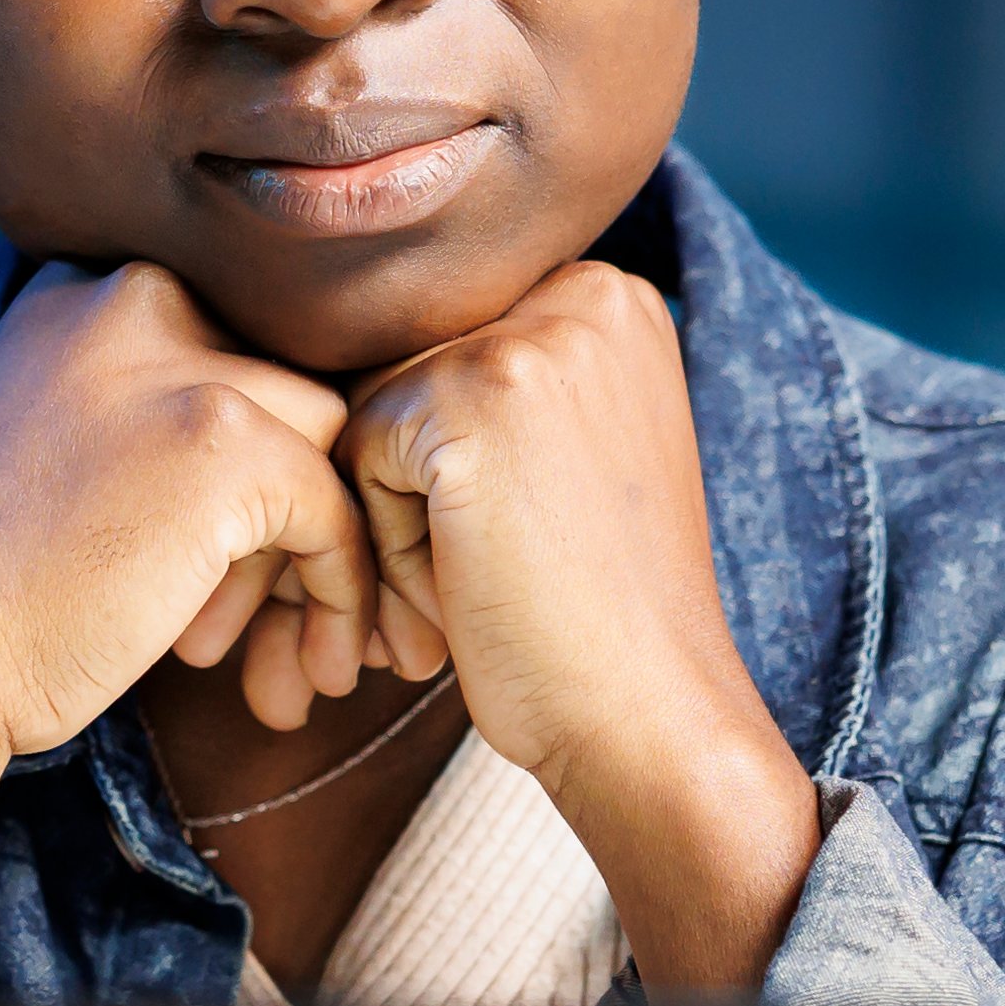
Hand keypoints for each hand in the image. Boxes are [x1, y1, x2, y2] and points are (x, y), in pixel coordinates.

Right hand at [0, 262, 377, 1005]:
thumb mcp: (46, 453)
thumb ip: (135, 418)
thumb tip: (278, 458)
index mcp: (78, 292)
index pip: (218, 345)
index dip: (227, 461)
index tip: (204, 559)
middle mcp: (132, 298)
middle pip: (276, 388)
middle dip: (270, 507)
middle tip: (230, 618)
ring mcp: (184, 362)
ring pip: (318, 442)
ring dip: (296, 552)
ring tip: (245, 650)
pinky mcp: (229, 440)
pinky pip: (334, 513)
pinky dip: (333, 593)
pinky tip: (293, 668)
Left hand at [342, 262, 822, 993]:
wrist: (650, 714)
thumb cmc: (597, 613)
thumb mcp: (571, 459)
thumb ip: (501, 388)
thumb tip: (355, 356)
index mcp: (610, 299)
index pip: (450, 358)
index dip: (456, 476)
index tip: (528, 548)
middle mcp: (581, 291)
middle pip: (404, 382)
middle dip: (422, 504)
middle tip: (504, 585)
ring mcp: (527, 337)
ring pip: (374, 424)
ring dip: (403, 530)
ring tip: (487, 592)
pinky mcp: (466, 397)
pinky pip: (358, 464)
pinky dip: (393, 551)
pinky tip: (469, 594)